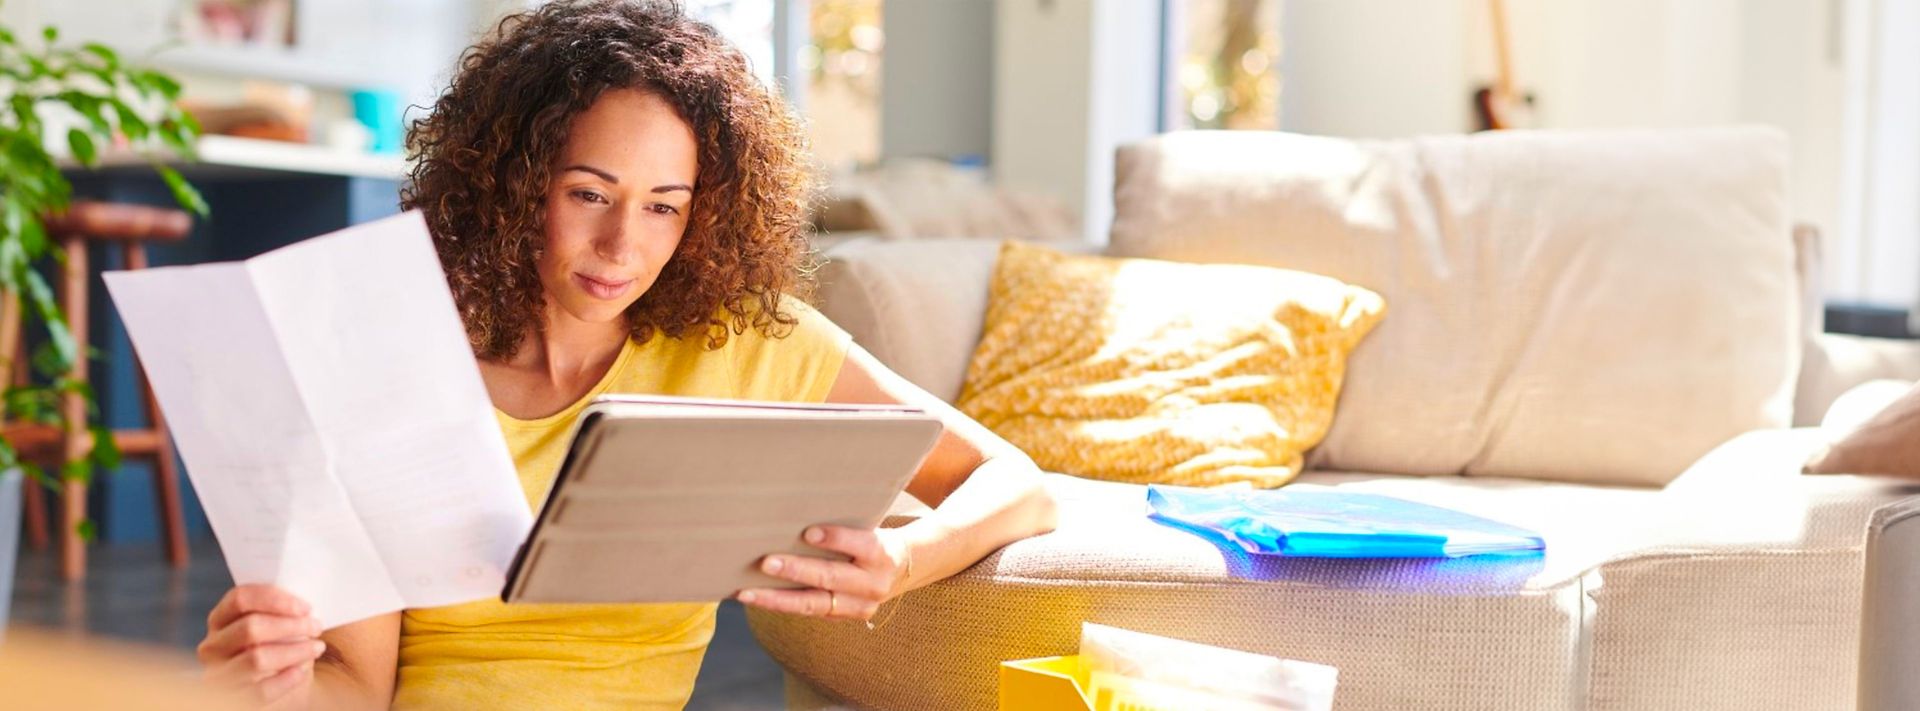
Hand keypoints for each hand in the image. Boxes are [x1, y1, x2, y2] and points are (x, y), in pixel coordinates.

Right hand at [197, 584, 325, 706]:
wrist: (275, 682)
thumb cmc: (276, 645)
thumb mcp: (273, 625)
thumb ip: (281, 612)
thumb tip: (304, 610)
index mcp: (220, 618)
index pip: (240, 599)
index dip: (274, 599)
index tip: (305, 607)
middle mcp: (213, 645)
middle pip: (250, 627)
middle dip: (290, 625)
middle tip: (316, 626)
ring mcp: (218, 674)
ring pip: (257, 659)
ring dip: (294, 651)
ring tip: (317, 648)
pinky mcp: (231, 698)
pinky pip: (261, 690)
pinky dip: (286, 679)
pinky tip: (302, 671)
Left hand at [736, 525, 909, 621]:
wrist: (903, 568)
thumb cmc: (873, 537)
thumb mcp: (870, 524)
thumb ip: (845, 520)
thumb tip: (804, 499)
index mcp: (881, 553)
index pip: (859, 544)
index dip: (834, 538)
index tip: (807, 532)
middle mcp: (872, 583)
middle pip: (831, 577)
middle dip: (796, 571)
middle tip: (765, 563)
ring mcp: (859, 606)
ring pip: (814, 604)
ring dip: (777, 599)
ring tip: (747, 592)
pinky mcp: (844, 618)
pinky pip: (809, 613)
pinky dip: (780, 605)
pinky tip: (756, 598)